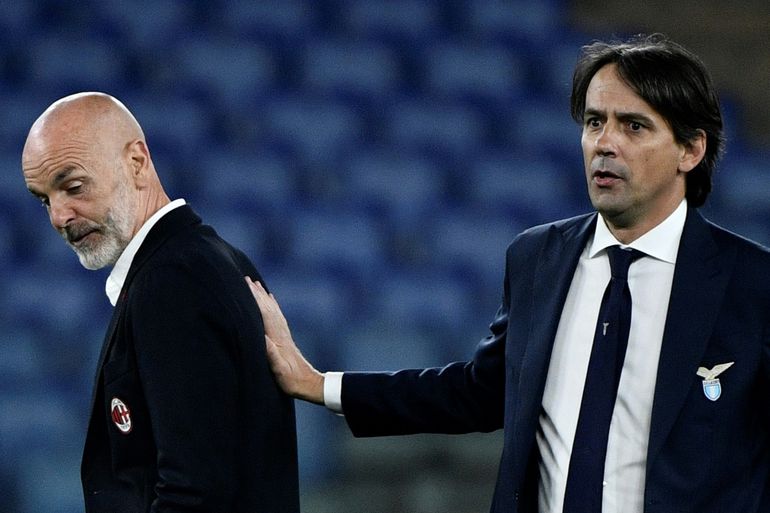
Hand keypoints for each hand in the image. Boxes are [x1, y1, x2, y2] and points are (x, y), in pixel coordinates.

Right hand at [245, 278, 324, 403]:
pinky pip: (277, 316)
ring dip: (264, 297)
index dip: (255, 298)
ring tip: (257, 285)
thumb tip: (261, 337)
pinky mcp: (285, 338)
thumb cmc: (291, 379)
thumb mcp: (278, 369)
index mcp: (276, 338)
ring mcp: (284, 334)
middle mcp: (280, 332)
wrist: (308, 384)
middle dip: (257, 293)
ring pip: (272, 310)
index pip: (263, 313)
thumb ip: (270, 352)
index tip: (246, 284)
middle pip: (268, 308)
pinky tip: (271, 300)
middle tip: (247, 279)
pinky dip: (273, 306)